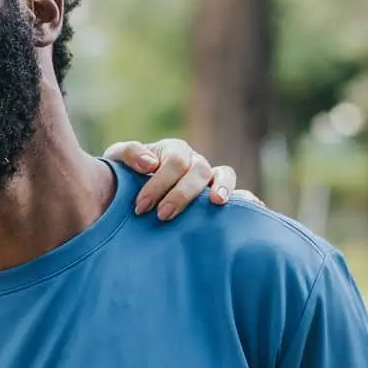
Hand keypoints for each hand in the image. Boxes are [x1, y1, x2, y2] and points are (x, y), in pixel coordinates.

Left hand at [102, 139, 250, 219]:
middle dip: (181, 194)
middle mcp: (195, 162)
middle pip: (198, 170)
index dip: (158, 183)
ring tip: (216, 203)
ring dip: (222, 187)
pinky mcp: (220, 198)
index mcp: (173, 151)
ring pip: (224, 175)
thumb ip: (129, 155)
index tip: (140, 207)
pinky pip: (241, 195)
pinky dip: (247, 200)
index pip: (174, 161)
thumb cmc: (124, 179)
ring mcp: (210, 179)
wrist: (129, 200)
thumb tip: (150, 164)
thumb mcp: (118, 162)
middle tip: (162, 216)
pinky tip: (249, 209)